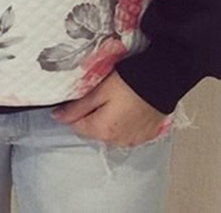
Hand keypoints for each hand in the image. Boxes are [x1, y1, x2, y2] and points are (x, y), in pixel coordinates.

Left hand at [50, 70, 171, 146]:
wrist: (164, 79)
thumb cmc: (129, 81)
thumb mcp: (100, 90)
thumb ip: (78, 107)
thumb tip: (57, 117)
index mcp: (103, 131)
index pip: (76, 126)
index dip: (74, 111)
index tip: (80, 96)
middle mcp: (117, 142)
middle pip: (93, 130)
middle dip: (91, 116)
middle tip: (100, 94)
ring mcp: (133, 140)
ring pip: (110, 132)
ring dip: (108, 120)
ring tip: (116, 99)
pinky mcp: (146, 135)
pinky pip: (127, 132)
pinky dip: (124, 123)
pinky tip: (129, 108)